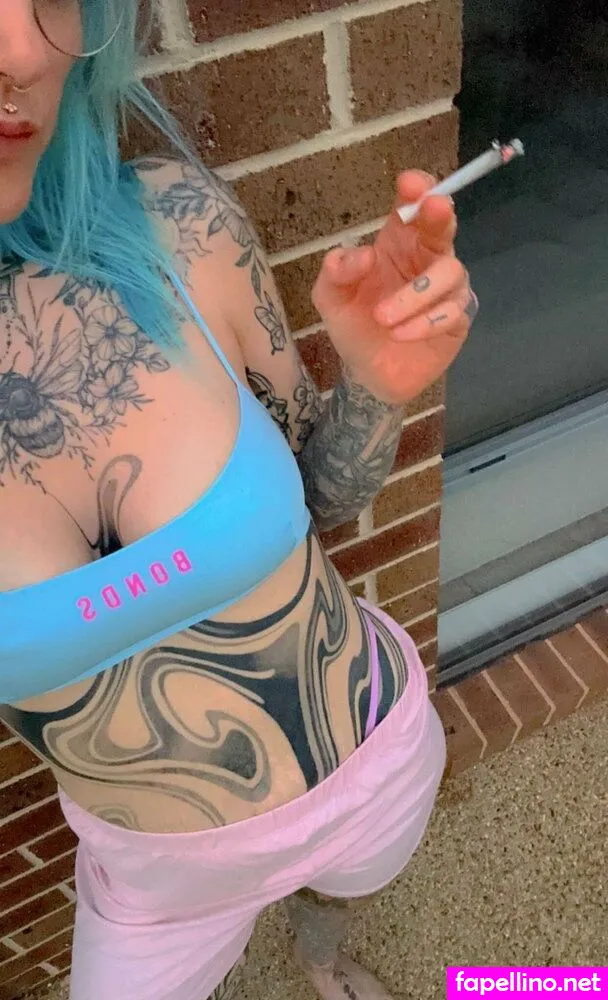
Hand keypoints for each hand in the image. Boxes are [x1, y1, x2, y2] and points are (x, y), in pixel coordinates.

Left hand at [311, 171, 477, 404]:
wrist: (369, 374)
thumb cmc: (354, 326)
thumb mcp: (331, 298)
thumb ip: (336, 272)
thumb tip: (362, 254)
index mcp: (397, 243)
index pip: (411, 207)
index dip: (416, 190)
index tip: (410, 183)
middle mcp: (425, 259)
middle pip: (444, 227)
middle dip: (440, 214)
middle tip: (434, 207)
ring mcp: (446, 289)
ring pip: (450, 272)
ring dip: (415, 294)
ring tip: (383, 318)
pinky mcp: (456, 319)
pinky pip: (451, 312)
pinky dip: (423, 322)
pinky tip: (399, 334)